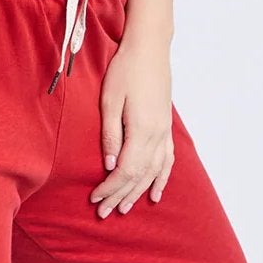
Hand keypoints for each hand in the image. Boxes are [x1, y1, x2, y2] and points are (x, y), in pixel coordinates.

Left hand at [89, 39, 173, 215]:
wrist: (149, 49)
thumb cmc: (125, 70)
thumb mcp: (110, 101)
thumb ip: (110, 135)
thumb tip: (109, 166)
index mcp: (141, 130)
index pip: (125, 170)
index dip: (110, 188)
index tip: (94, 198)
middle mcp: (157, 135)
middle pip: (139, 176)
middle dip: (120, 196)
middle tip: (103, 213)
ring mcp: (164, 132)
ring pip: (154, 172)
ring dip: (139, 192)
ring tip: (124, 208)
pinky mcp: (166, 127)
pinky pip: (167, 160)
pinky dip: (162, 179)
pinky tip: (156, 193)